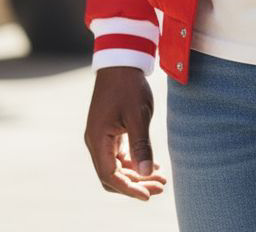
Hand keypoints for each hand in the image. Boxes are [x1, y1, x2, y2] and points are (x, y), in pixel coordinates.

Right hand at [84, 66, 167, 200]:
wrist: (121, 60)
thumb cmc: (129, 86)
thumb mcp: (138, 115)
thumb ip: (141, 145)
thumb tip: (147, 172)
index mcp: (98, 140)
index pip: (110, 176)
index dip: (129, 189)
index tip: (148, 195)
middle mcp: (95, 141)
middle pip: (112, 175)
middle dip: (136, 184)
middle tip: (160, 187)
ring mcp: (101, 136)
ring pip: (117, 165)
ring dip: (137, 173)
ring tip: (160, 178)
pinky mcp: (108, 130)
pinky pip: (119, 154)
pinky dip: (134, 161)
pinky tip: (152, 165)